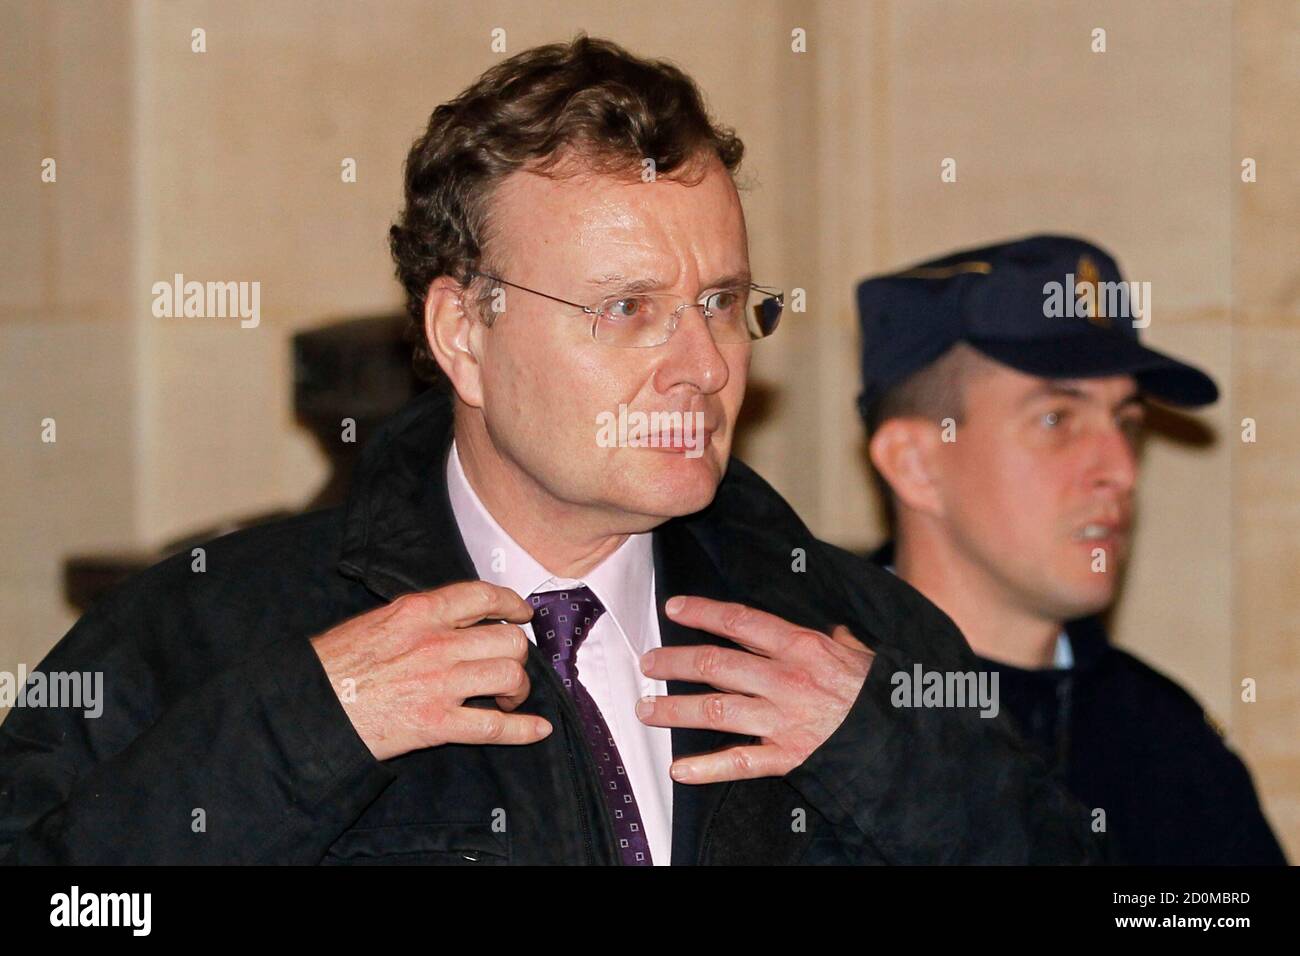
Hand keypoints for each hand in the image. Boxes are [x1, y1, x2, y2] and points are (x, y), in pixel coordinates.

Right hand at [310, 580, 549, 760]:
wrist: (308, 708)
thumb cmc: (333, 665)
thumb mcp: (376, 622)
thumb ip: (417, 617)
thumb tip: (449, 618)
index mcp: (419, 613)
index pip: (482, 597)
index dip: (511, 604)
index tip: (521, 614)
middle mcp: (436, 644)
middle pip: (507, 640)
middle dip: (515, 654)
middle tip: (507, 666)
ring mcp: (440, 684)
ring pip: (510, 676)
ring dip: (517, 688)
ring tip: (507, 697)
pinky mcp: (437, 724)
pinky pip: (495, 727)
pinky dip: (523, 730)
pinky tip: (537, 729)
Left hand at [635, 596, 874, 783]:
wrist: (907, 741)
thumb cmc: (884, 694)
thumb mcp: (864, 654)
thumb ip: (840, 641)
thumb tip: (834, 631)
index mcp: (804, 648)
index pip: (741, 622)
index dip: (703, 612)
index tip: (674, 608)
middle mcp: (787, 680)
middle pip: (716, 664)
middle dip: (675, 662)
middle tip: (648, 663)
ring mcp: (783, 720)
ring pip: (716, 710)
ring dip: (675, 710)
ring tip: (646, 709)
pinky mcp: (788, 758)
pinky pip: (740, 763)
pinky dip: (707, 768)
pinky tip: (679, 770)